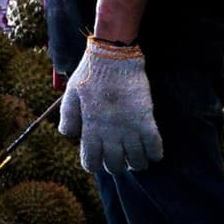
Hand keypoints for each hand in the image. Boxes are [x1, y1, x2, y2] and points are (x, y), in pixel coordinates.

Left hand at [59, 47, 161, 174]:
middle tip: (121, 156)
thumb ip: (68, 117)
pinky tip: (153, 149)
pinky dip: (155, 153)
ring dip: (137, 162)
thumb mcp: (70, 94)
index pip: (91, 163)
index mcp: (90, 130)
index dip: (95, 164)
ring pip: (137, 162)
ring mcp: (129, 129)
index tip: (100, 157)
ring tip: (138, 155)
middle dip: (117, 165)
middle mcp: (109, 134)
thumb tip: (70, 135)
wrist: (113, 56)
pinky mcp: (146, 121)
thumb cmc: (90, 74)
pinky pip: (154, 148)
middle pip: (115, 167)